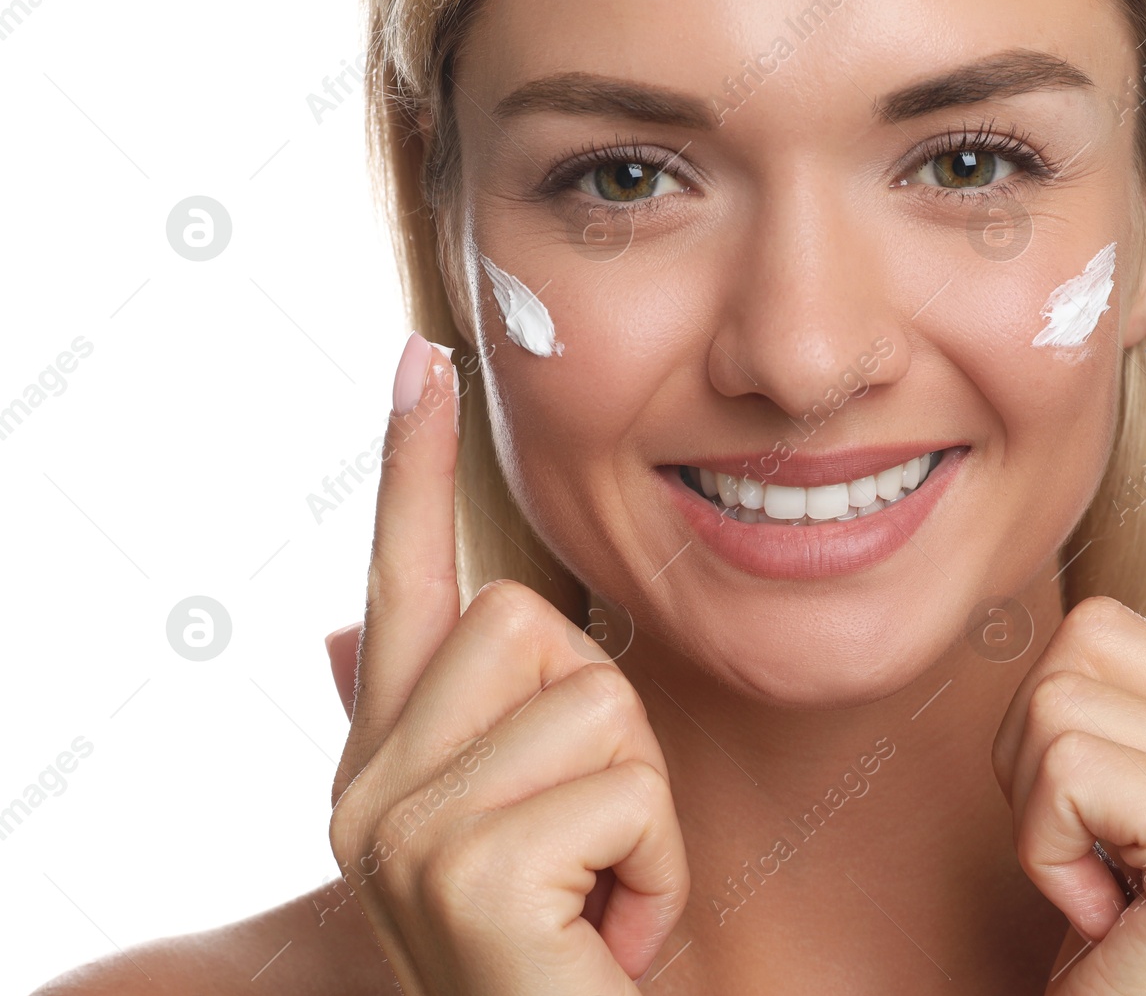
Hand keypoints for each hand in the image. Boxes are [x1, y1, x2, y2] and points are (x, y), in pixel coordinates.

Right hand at [326, 332, 688, 994]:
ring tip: (601, 898)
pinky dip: (658, 870)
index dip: (409, 466)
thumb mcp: (504, 833)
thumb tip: (338, 625)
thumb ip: (437, 726)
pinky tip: (609, 935)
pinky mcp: (465, 866)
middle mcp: (369, 784)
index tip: (424, 359)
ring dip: (641, 809)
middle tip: (592, 842)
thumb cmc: (551, 956)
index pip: (401, 580)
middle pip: (535, 623)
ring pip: (596, 699)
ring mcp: (403, 826)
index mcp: (387, 759)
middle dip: (608, 728)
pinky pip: (628, 787)